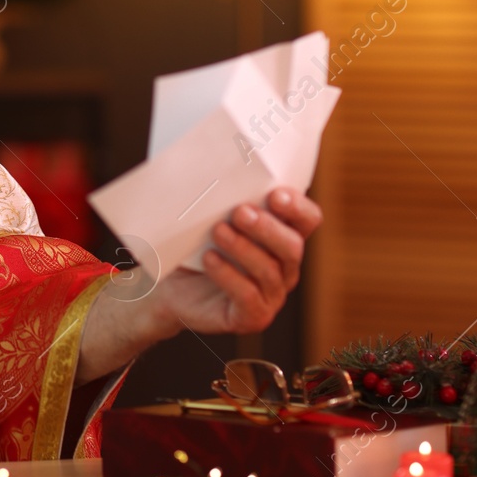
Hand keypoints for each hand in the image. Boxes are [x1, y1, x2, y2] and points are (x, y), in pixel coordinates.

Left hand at [78, 188, 322, 382]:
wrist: (169, 288)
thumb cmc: (194, 247)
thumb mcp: (210, 218)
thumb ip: (223, 197)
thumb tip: (214, 160)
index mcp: (283, 237)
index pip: (308, 219)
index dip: (297, 207)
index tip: (275, 194)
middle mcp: (284, 267)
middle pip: (293, 246)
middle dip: (267, 227)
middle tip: (239, 212)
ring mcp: (271, 295)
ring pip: (270, 270)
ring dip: (244, 248)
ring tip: (218, 231)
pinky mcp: (252, 316)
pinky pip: (248, 296)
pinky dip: (229, 275)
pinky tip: (210, 260)